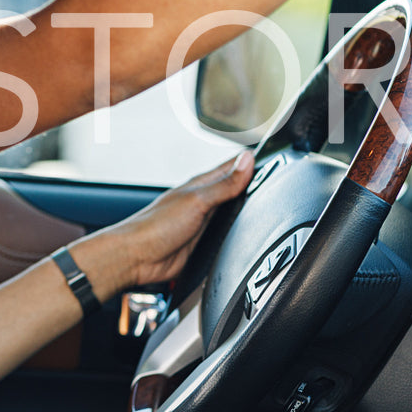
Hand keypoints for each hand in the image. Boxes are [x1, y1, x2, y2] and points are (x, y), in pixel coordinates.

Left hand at [69, 150, 253, 300]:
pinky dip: (236, 230)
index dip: (250, 161)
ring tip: (264, 199)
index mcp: (201, 185)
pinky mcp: (202, 243)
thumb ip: (224, 184)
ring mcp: (202, 222)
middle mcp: (202, 202)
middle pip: (234, 189)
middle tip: (275, 175)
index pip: (232, 167)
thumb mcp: (197, 201)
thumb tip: (247, 160)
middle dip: (252, 183)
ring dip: (244, 206)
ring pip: (231, 211)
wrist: (137, 257)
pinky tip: (244, 231)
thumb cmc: (156, 227)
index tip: (271, 154)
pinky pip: (225, 233)